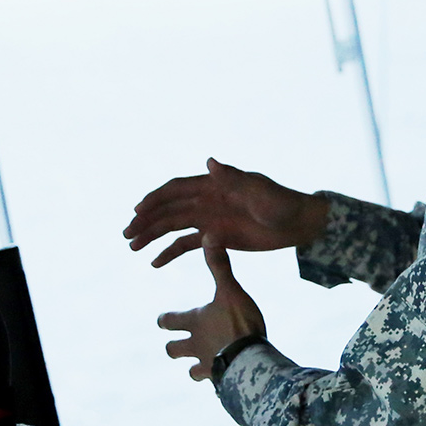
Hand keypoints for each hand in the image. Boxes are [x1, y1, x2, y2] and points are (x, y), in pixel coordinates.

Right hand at [124, 158, 329, 267]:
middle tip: (127, 235)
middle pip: (168, 210)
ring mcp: (209, 220)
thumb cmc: (282, 203)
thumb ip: (234, 179)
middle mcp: (206, 201)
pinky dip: (170, 252)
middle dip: (146, 220)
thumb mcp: (259, 191)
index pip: (177, 189)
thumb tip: (209, 162)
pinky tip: (154, 263)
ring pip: (172, 227)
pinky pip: (187, 245)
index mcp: (213, 186)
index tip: (137, 210)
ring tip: (132, 248)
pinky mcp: (215, 238)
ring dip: (151, 235)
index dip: (156, 198)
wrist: (299, 224)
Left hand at [157, 242, 266, 380]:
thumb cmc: (239, 324)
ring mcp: (207, 366)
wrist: (251, 361)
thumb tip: (208, 235)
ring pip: (191, 371)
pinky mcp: (222, 381)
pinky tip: (228, 379)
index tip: (161, 320)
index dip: (164, 320)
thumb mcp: (230, 290)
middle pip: (173, 350)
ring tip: (205, 364)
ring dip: (194, 367)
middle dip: (174, 347)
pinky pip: (215, 383)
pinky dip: (218, 379)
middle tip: (177, 345)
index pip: (168, 321)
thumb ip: (219, 266)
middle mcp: (195, 345)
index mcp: (195, 322)